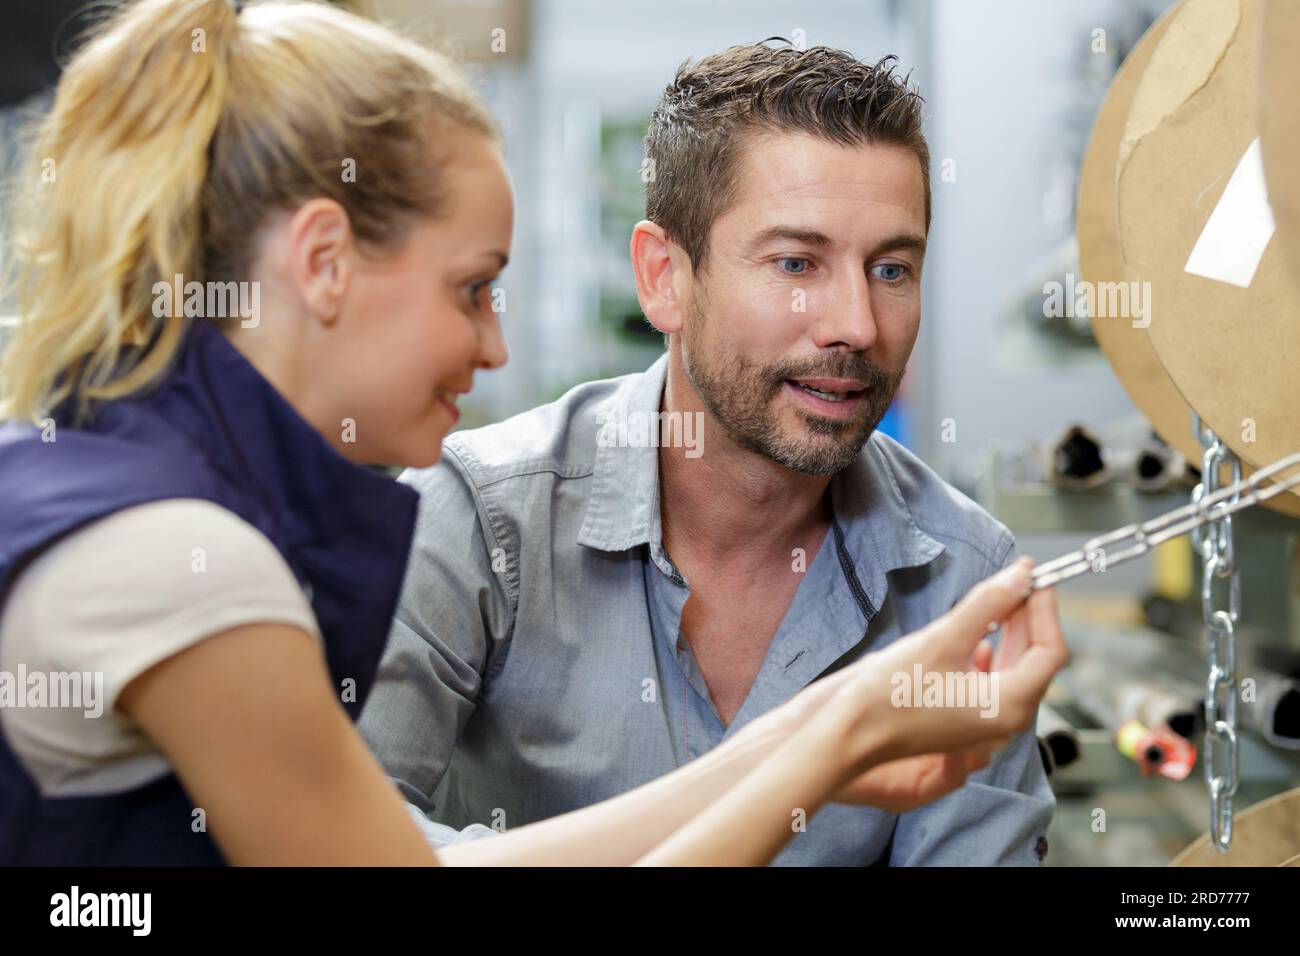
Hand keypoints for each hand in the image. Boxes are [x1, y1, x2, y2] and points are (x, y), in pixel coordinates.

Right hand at [810, 557, 1068, 786]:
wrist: (849, 732)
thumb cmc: (891, 693)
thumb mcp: (942, 638)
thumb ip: (988, 604)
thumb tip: (1022, 575)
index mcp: (1010, 705)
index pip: (1050, 649)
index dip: (1045, 608)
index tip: (1035, 575)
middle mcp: (1006, 719)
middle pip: (1036, 660)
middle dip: (1029, 617)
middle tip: (1017, 579)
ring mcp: (985, 723)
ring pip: (1014, 669)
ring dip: (1011, 632)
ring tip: (1000, 597)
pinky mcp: (965, 718)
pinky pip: (992, 681)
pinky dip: (992, 651)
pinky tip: (978, 631)